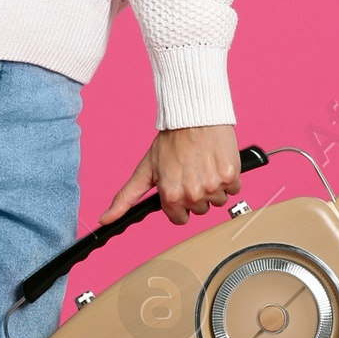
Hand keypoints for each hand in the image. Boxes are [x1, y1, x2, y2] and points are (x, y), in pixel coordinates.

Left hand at [101, 124, 240, 228]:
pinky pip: (233, 188)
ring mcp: (213, 186)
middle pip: (199, 210)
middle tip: (191, 171)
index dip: (178, 203)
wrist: (195, 117)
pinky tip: (216, 162)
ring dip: (212, 186)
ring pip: (217, 200)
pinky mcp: (230, 176)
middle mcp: (193, 194)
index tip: (179, 186)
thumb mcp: (145, 170)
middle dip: (195, 193)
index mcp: (171, 195)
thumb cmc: (171, 141)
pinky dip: (228, 177)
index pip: (179, 219)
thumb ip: (125, 198)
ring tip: (203, 165)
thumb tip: (104, 220)